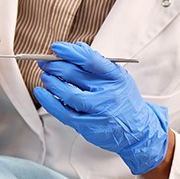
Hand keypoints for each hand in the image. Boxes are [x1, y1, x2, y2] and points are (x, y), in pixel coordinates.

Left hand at [33, 41, 168, 174]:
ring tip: (45, 76)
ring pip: (68, 94)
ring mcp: (97, 111)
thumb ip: (98, 63)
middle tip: (45, 62)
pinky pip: (63, 112)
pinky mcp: (88, 126)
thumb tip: (77, 47)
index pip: (90, 60)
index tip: (56, 47)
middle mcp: (107, 93)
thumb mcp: (118, 78)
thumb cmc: (124, 100)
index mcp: (115, 77)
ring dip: (52, 82)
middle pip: (75, 76)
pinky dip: (49, 102)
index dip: (70, 52)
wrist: (138, 131)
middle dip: (55, 66)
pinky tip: (41, 92)